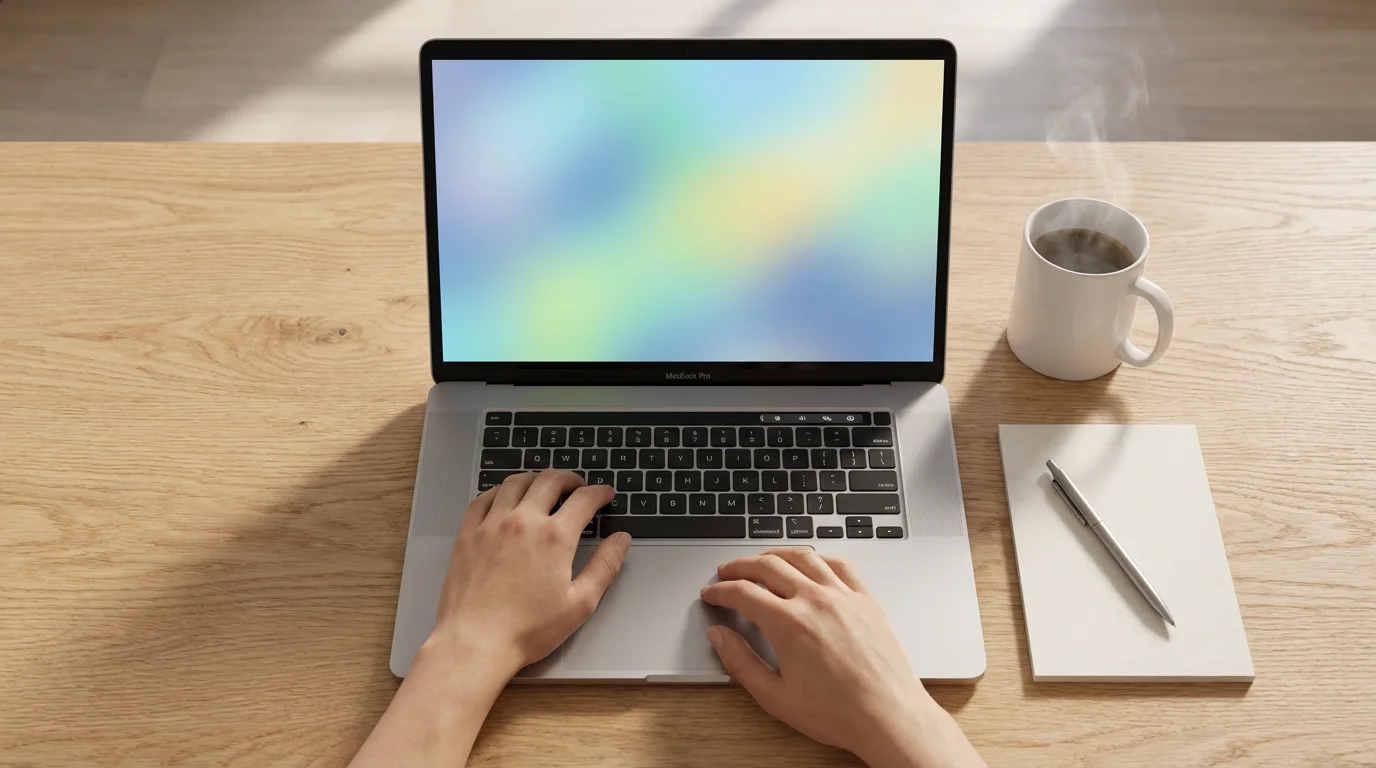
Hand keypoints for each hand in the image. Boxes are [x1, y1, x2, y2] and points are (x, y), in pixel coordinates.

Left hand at [351, 471, 629, 767]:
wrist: (475, 642)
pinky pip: (483, 498)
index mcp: (555, 537)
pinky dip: (499, 491)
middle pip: (550, 481)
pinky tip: (505, 498)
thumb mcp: (580, 603)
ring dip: (535, 478)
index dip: (599, 492)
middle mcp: (523, 521)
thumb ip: (605, 566)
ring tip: (544, 486)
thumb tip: (621, 541)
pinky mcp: (468, 534)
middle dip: (569, 478)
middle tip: (577, 485)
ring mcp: (492, 525)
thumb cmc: (527, 630)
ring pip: (516, 482)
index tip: (604, 494)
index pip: (584, 499)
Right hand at [700, 549, 984, 767]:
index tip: (712, 594)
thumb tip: (719, 637)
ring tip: (762, 559)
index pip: (743, 593)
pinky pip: (839, 565)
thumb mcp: (776, 696)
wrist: (889, 717)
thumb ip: (740, 662)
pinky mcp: (867, 600)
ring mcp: (844, 596)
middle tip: (727, 571)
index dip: (720, 591)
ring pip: (804, 557)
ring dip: (776, 553)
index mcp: (789, 624)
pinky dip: (818, 557)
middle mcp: (816, 600)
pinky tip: (811, 562)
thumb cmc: (838, 713)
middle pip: (769, 566)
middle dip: (741, 566)